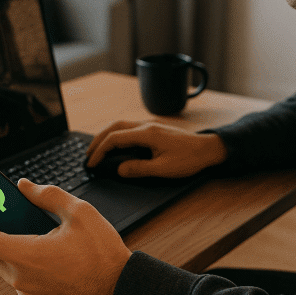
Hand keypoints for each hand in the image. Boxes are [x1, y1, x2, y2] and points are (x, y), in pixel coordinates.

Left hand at [0, 179, 131, 294]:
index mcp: (26, 255)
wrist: (121, 289)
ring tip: (20, 229)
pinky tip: (39, 251)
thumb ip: (48, 195)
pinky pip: (19, 280)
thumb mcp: (80, 212)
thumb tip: (26, 187)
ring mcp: (28, 293)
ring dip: (4, 248)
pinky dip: (21, 264)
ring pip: (2, 268)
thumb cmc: (103, 256)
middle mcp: (21, 278)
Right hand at [85, 120, 227, 178]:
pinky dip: (116, 134)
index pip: (115, 138)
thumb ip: (139, 169)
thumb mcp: (164, 169)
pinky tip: (115, 144)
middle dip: (97, 140)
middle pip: (114, 127)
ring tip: (97, 149)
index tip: (92, 164)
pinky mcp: (154, 129)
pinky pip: (129, 127)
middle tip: (87, 155)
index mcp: (146, 134)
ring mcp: (150, 126)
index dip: (100, 151)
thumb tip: (119, 169)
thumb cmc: (189, 159)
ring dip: (106, 135)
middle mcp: (146, 126)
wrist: (208, 149)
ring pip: (121, 124)